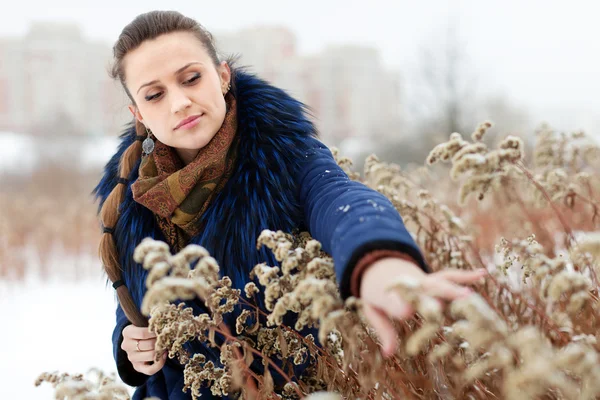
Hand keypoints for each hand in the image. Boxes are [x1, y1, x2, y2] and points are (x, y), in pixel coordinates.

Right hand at [121, 325, 166, 374]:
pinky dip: (159, 364)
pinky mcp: (137, 367)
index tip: (162, 330)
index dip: (155, 333)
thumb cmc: (144, 328)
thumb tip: (163, 324)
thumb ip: (151, 322)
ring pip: (149, 356)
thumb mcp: (144, 322)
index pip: (142, 334)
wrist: (138, 339)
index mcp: (127, 332)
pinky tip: (164, 356)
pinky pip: (150, 370)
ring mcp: (131, 357)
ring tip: (165, 345)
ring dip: (160, 351)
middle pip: (147, 345)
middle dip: (159, 342)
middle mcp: (126, 345)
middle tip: (166, 338)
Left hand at [359, 257, 486, 356]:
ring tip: (469, 296)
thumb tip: (389, 354)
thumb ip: (383, 330)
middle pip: (422, 291)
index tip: (407, 311)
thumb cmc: (376, 294)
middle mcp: (408, 285)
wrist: (377, 265)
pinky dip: (465, 275)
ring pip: (440, 282)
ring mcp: (423, 280)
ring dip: (453, 289)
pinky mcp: (432, 278)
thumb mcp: (373, 311)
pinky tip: (483, 274)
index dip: (401, 306)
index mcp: (389, 292)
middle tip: (444, 307)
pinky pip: (449, 276)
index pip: (397, 301)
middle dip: (433, 297)